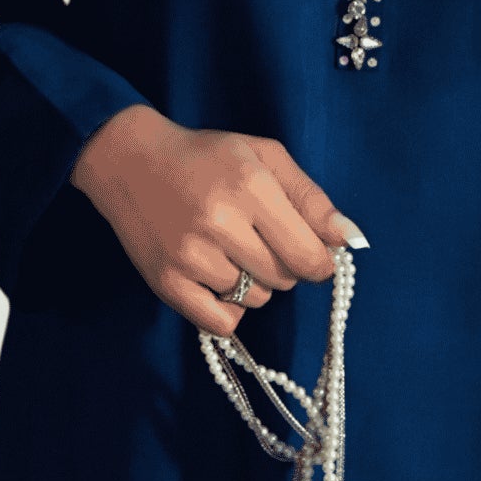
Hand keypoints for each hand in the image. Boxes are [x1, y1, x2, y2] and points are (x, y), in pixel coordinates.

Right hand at [69, 103, 364, 338]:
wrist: (130, 162)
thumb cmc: (206, 157)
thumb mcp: (264, 157)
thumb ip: (310, 198)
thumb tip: (350, 240)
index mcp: (251, 188)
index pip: (309, 256)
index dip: (318, 261)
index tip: (310, 253)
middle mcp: (220, 223)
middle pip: (284, 279)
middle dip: (283, 265)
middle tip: (259, 238)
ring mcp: (190, 257)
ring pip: (255, 300)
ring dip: (253, 283)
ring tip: (230, 250)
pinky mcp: (167, 283)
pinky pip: (222, 323)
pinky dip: (228, 309)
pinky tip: (218, 279)